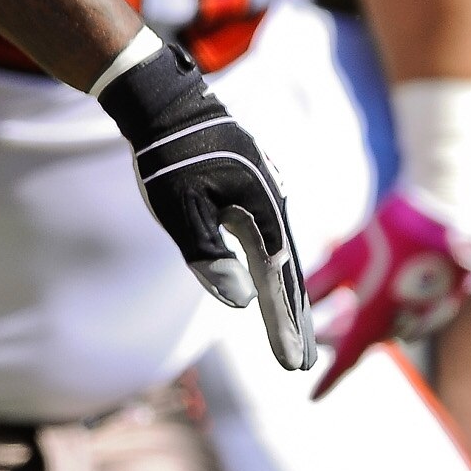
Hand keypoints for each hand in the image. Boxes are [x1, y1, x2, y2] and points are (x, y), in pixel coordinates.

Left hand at [97, 36, 315, 369]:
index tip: (292, 363)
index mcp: (261, 213)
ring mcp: (268, 199)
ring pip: (283, 257)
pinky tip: (275, 286)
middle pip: (289, 274)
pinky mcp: (257, 194)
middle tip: (301, 364)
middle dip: (295, 322)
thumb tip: (240, 302)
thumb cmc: (169, 159)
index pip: (278, 281)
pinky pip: (272, 240)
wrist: (169, 106)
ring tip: (293, 335)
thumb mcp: (180, 210)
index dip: (284, 325)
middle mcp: (274, 207)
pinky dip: (277, 270)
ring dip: (288, 298)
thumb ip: (208, 255)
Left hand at [304, 188, 470, 395]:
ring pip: (394, 329)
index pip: (347, 358)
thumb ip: (320, 284)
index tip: (314, 396)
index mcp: (378, 319)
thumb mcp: (345, 256)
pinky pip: (418, 314)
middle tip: (322, 335)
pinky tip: (386, 293)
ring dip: (369, 325)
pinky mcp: (453, 296)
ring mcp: (435, 313)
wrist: (450, 207)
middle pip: (369, 342)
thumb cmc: (392, 231)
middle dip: (343, 340)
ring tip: (349, 310)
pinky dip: (395, 311)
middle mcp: (408, 324)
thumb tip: (298, 303)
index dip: (329, 379)